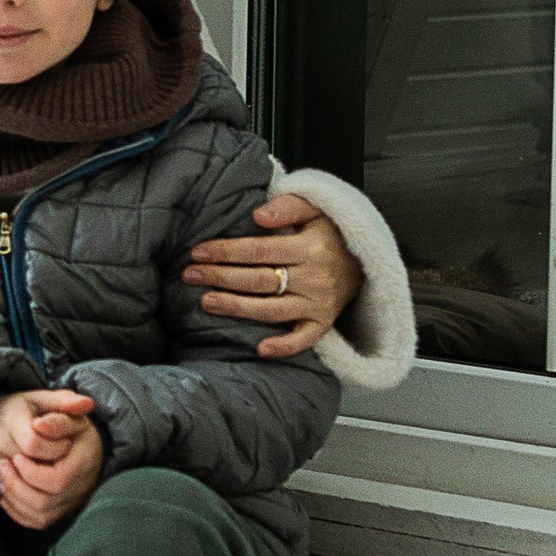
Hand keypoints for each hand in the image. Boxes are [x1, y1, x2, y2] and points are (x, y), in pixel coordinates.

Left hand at [0, 388, 101, 530]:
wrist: (82, 440)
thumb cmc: (70, 422)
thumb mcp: (66, 412)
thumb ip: (56, 416)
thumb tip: (39, 425)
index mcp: (84, 462)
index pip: (57, 480)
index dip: (32, 473)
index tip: (16, 456)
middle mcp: (81, 487)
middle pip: (45, 503)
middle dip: (17, 486)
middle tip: (2, 466)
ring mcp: (71, 502)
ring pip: (40, 516)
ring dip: (14, 499)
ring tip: (2, 478)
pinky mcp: (61, 510)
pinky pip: (38, 522)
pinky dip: (18, 512)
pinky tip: (7, 494)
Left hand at [184, 193, 356, 360]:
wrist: (364, 262)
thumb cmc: (330, 234)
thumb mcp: (316, 210)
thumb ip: (288, 206)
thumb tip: (258, 215)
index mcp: (309, 248)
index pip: (258, 251)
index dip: (225, 251)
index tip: (198, 252)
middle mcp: (314, 279)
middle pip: (258, 281)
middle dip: (220, 277)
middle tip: (190, 275)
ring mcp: (319, 305)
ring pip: (271, 310)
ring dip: (236, 308)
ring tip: (206, 302)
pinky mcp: (323, 324)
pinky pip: (304, 340)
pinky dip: (284, 347)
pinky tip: (259, 349)